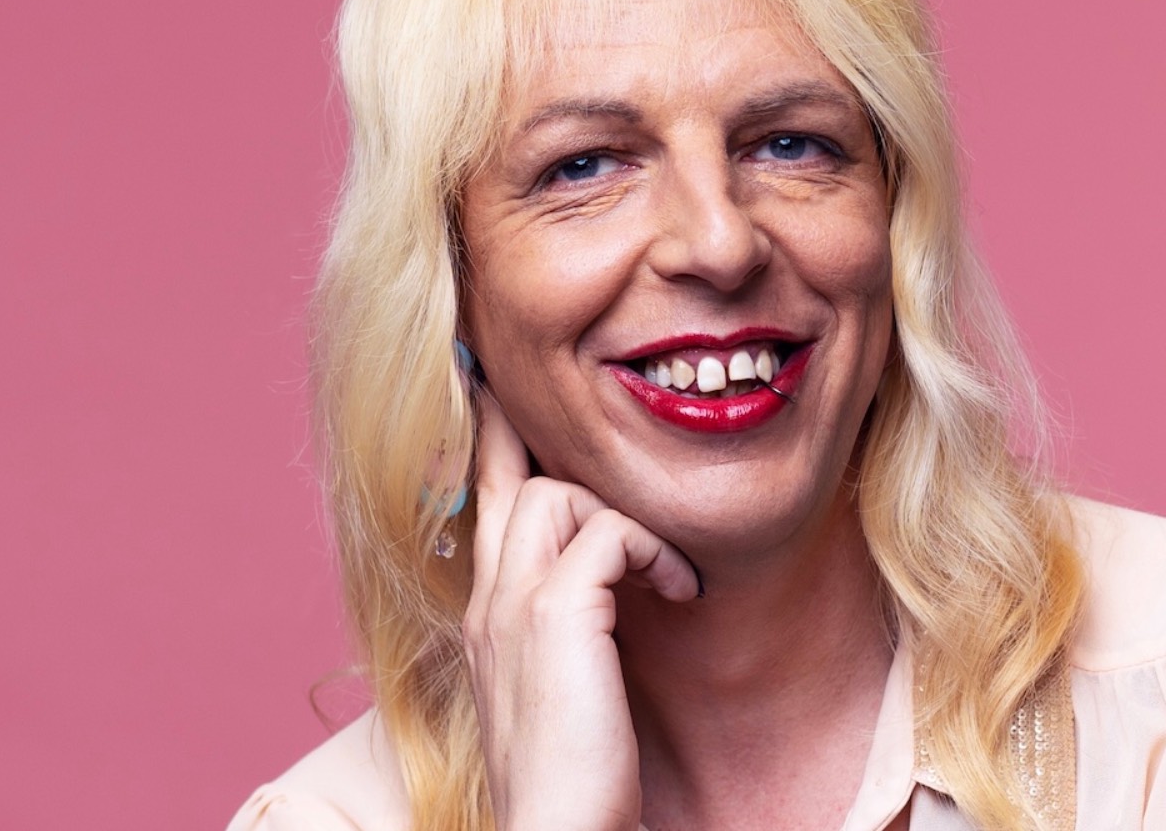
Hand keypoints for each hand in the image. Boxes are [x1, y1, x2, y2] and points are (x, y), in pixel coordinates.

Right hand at [463, 385, 700, 830]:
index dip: (497, 441)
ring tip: (670, 574)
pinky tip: (683, 594)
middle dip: (546, 436)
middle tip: (593, 419)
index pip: (483, 502)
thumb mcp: (564, 682)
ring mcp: (512, 605)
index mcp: (485, 615)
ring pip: (559, 492)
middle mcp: (487, 600)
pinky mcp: (554, 615)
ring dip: (631, 520)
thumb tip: (610, 581)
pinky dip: (657, 553)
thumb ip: (571, 624)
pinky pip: (610, 532)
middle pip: (512, 475)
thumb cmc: (577, 775)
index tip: (503, 390)